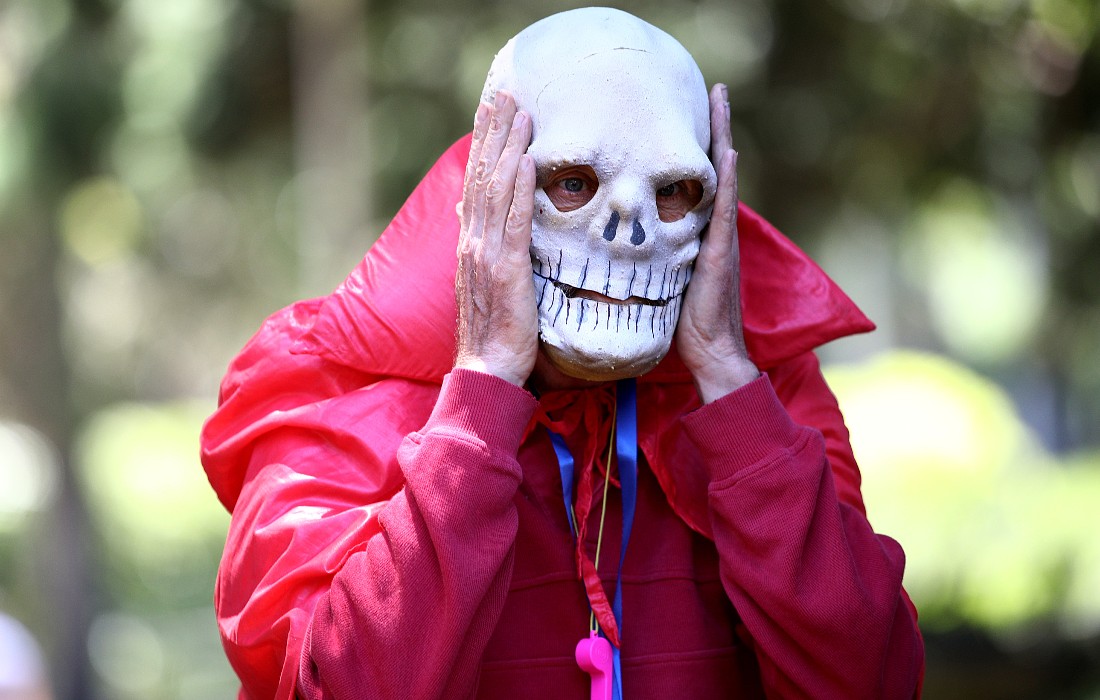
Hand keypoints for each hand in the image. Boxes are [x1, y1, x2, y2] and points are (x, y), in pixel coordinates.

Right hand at [454, 91, 537, 386]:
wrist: (487, 370)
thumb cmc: (494, 332)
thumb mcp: (486, 283)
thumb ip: (483, 247)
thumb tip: (473, 214)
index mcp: (471, 243)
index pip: (477, 183)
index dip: (485, 145)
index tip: (493, 111)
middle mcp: (473, 241)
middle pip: (484, 175)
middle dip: (495, 132)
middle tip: (506, 94)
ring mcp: (486, 253)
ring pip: (497, 189)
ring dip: (509, 146)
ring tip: (520, 111)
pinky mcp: (505, 269)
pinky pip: (513, 220)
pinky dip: (519, 187)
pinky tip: (527, 159)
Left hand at [675, 84, 759, 402]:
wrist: (708, 354)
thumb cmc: (682, 321)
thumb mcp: (661, 277)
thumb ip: (653, 253)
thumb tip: (621, 239)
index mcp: (697, 232)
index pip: (695, 180)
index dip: (694, 146)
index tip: (689, 113)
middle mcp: (713, 228)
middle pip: (715, 167)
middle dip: (716, 126)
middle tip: (715, 88)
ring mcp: (721, 238)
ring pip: (724, 177)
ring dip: (724, 136)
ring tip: (722, 100)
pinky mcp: (721, 253)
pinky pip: (724, 210)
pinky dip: (729, 179)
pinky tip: (727, 151)